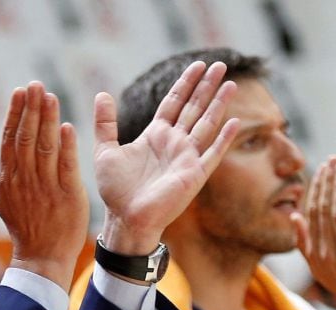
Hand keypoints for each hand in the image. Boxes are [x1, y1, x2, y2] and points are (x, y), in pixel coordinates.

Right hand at [0, 82, 89, 288]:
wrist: (41, 256)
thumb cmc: (21, 225)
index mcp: (9, 177)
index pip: (10, 139)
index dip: (15, 113)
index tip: (20, 91)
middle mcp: (25, 180)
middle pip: (26, 138)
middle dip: (31, 110)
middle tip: (37, 84)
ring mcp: (46, 187)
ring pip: (45, 148)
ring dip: (48, 121)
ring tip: (52, 97)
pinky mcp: (67, 196)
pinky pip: (66, 168)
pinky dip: (66, 147)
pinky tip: (67, 127)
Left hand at [94, 60, 239, 253]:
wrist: (125, 219)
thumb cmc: (116, 191)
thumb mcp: (105, 150)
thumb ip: (105, 123)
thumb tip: (102, 94)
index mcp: (155, 135)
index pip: (174, 103)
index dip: (185, 83)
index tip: (197, 65)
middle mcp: (174, 143)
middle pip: (194, 107)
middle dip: (206, 86)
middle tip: (220, 64)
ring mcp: (186, 158)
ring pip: (206, 124)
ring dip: (219, 104)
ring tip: (231, 83)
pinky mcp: (194, 175)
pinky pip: (212, 153)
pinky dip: (223, 138)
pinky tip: (234, 121)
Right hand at [291, 157, 335, 309]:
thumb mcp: (319, 266)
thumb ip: (304, 242)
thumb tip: (294, 215)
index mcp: (314, 254)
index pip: (312, 215)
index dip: (317, 190)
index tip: (322, 169)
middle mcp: (326, 254)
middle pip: (323, 211)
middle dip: (327, 183)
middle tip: (333, 160)